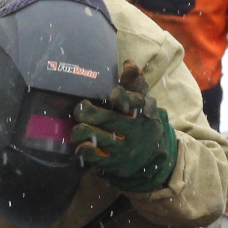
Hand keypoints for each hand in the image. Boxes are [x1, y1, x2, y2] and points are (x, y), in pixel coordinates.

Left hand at [71, 60, 179, 193]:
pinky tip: (80, 146)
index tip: (114, 95)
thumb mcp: (142, 102)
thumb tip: (129, 63)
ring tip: (76, 129)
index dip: (125, 98)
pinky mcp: (116, 164)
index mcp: (143, 111)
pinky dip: (85, 150)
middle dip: (91, 113)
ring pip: (100, 138)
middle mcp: (136, 130)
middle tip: (80, 108)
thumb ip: (134, 83)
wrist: (151, 157)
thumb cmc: (139, 121)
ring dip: (82, 131)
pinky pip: (96, 158)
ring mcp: (126, 149)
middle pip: (111, 120)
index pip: (136, 102)